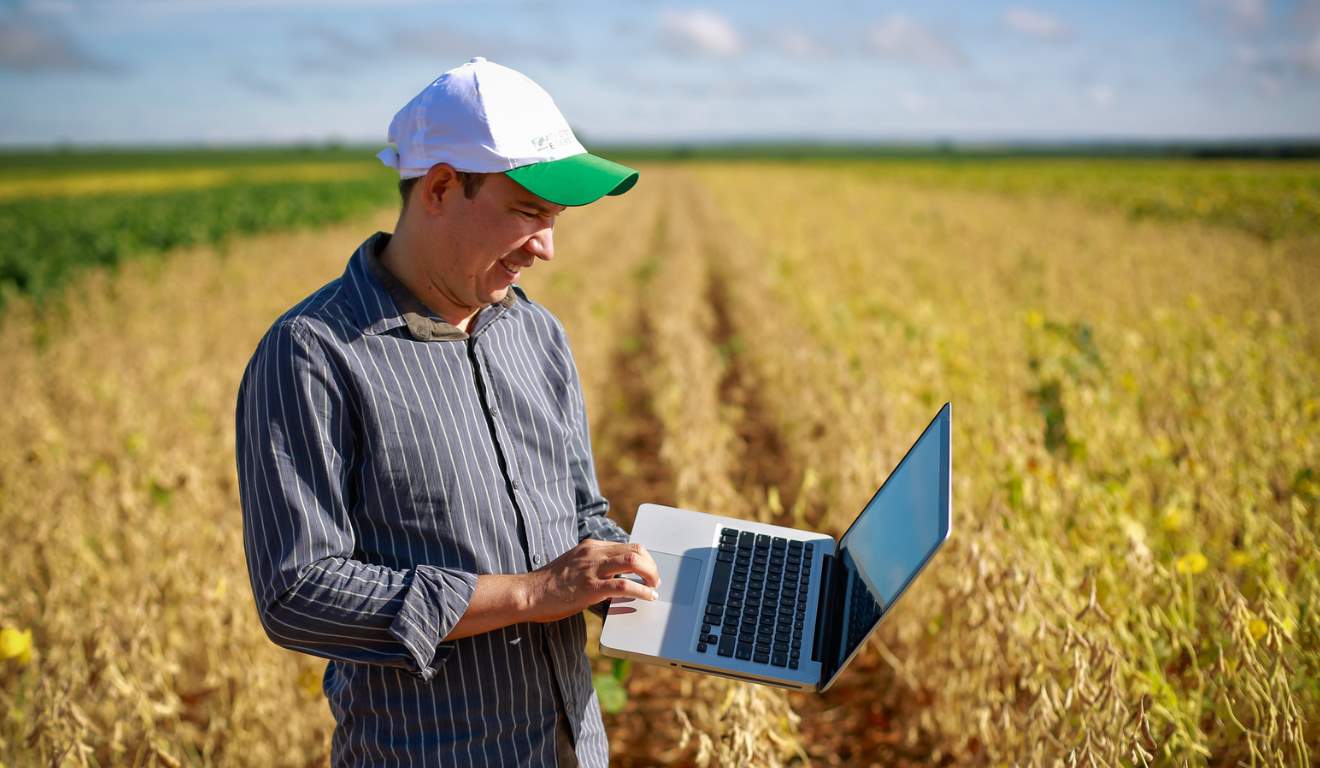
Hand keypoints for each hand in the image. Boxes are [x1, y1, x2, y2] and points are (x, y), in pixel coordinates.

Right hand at [523, 540, 659, 622]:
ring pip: (633, 561)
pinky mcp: (590, 587)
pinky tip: (647, 597)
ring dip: (650, 574)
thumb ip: (592, 567)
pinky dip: (641, 591)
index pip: (626, 544)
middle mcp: (593, 553)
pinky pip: (624, 586)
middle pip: (635, 549)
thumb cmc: (549, 585)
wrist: (529, 593)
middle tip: (654, 580)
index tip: (648, 570)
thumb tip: (614, 579)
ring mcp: (592, 569)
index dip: (643, 557)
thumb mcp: (573, 567)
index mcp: (590, 547)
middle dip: (651, 565)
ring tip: (653, 587)